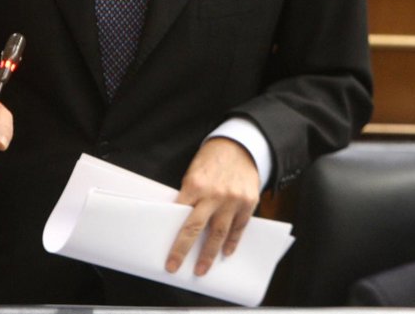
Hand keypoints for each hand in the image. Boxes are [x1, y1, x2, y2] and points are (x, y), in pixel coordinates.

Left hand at [167, 137, 260, 275]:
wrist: (240, 146)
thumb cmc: (212, 160)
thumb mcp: (194, 173)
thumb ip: (189, 196)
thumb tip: (179, 222)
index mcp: (195, 184)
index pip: (179, 215)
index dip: (172, 235)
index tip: (166, 252)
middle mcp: (214, 193)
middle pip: (195, 228)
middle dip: (183, 250)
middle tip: (174, 266)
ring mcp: (233, 199)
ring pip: (219, 233)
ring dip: (209, 254)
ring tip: (201, 269)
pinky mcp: (248, 202)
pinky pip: (239, 227)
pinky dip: (232, 241)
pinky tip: (226, 252)